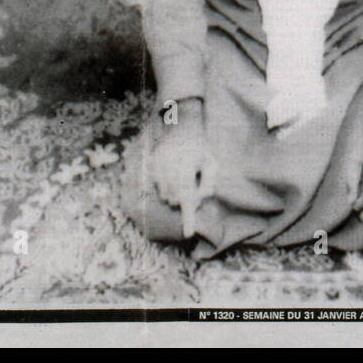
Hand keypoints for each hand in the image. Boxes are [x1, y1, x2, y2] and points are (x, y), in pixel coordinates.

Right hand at [149, 105, 212, 237]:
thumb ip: (209, 184)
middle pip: (175, 200)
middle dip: (185, 201)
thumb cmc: (200, 149)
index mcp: (186, 167)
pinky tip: (171, 174)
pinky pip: (158, 187)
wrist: (182, 128)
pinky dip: (166, 187)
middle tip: (193, 192)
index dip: (188, 217)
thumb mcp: (211, 164)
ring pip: (166, 196)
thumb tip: (197, 201)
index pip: (188, 197)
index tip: (188, 234)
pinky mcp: (151, 165)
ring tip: (182, 180)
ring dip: (175, 195)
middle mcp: (169, 167)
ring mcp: (158, 166)